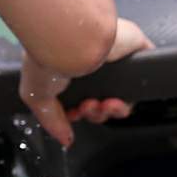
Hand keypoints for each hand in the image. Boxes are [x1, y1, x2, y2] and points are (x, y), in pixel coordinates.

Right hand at [17, 17, 151, 147]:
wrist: (68, 37)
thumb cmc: (46, 54)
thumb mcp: (36, 95)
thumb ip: (51, 120)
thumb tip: (65, 139)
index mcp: (68, 66)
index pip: (80, 98)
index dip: (78, 114)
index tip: (72, 116)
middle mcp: (91, 62)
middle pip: (101, 102)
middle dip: (94, 114)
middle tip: (86, 108)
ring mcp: (113, 56)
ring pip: (121, 96)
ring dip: (111, 111)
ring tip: (103, 106)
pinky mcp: (133, 50)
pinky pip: (141, 80)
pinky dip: (130, 98)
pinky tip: (116, 100)